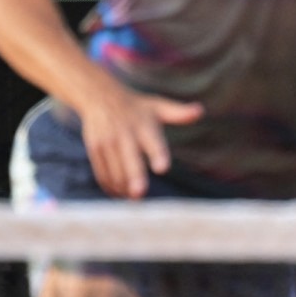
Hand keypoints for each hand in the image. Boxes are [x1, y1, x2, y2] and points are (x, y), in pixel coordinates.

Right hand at [76, 81, 202, 199]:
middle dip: (134, 178)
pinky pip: (102, 173)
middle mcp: (124, 135)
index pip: (153, 142)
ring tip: (134, 199)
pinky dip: (110, 187)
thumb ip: (179, 113)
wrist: (101, 97)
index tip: (162, 168)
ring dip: (123, 188)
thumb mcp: (159, 107)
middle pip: (130, 160)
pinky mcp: (95, 150)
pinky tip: (119, 195)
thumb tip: (200, 111)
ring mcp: (107, 143)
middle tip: (140, 194)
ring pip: (115, 171)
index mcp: (144, 126)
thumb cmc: (138, 107)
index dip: (158, 155)